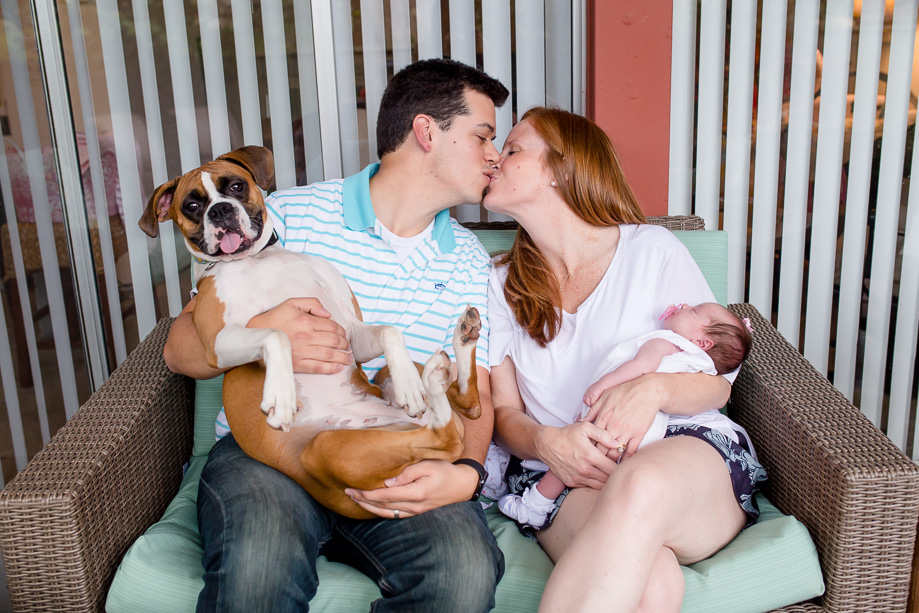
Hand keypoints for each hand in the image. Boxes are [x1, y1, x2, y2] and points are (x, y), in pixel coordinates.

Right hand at [248, 297, 351, 373]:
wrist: (256, 336)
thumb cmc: (275, 318)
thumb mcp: (291, 303)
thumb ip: (311, 303)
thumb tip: (328, 314)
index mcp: (306, 321)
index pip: (332, 326)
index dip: (342, 331)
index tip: (344, 335)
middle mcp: (306, 337)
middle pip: (334, 341)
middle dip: (344, 344)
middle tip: (347, 346)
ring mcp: (302, 352)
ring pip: (330, 355)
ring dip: (343, 357)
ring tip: (348, 358)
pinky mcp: (298, 364)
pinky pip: (318, 367)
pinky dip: (331, 368)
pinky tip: (339, 367)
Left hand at [344, 460, 477, 518]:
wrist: (463, 486)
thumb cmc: (446, 471)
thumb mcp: (428, 465)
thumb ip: (407, 472)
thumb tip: (388, 482)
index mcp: (416, 493)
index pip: (384, 497)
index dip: (366, 494)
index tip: (352, 489)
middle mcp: (414, 507)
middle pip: (382, 507)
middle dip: (363, 501)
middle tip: (347, 493)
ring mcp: (416, 512)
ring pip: (387, 514)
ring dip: (369, 508)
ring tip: (355, 500)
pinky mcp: (417, 513)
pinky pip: (395, 516)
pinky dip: (381, 512)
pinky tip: (372, 506)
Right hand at [535, 422, 618, 489]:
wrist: (546, 444)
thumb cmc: (566, 435)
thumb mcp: (585, 428)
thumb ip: (603, 434)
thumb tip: (617, 444)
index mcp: (590, 456)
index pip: (613, 469)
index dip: (621, 467)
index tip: (622, 463)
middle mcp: (585, 470)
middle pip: (608, 480)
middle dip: (615, 475)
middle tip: (619, 470)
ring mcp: (578, 478)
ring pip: (600, 486)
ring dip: (606, 481)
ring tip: (609, 474)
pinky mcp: (572, 482)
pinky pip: (589, 486)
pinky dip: (595, 482)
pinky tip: (597, 475)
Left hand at [581, 375, 662, 459]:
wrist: (647, 391)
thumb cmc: (626, 391)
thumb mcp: (604, 396)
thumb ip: (592, 411)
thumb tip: (582, 421)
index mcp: (603, 417)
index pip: (591, 438)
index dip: (588, 447)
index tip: (587, 452)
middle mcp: (613, 426)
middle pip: (601, 449)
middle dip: (597, 457)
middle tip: (595, 463)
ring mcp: (626, 432)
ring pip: (614, 453)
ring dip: (610, 460)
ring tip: (607, 465)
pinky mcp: (638, 435)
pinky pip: (630, 452)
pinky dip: (625, 459)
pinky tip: (622, 463)